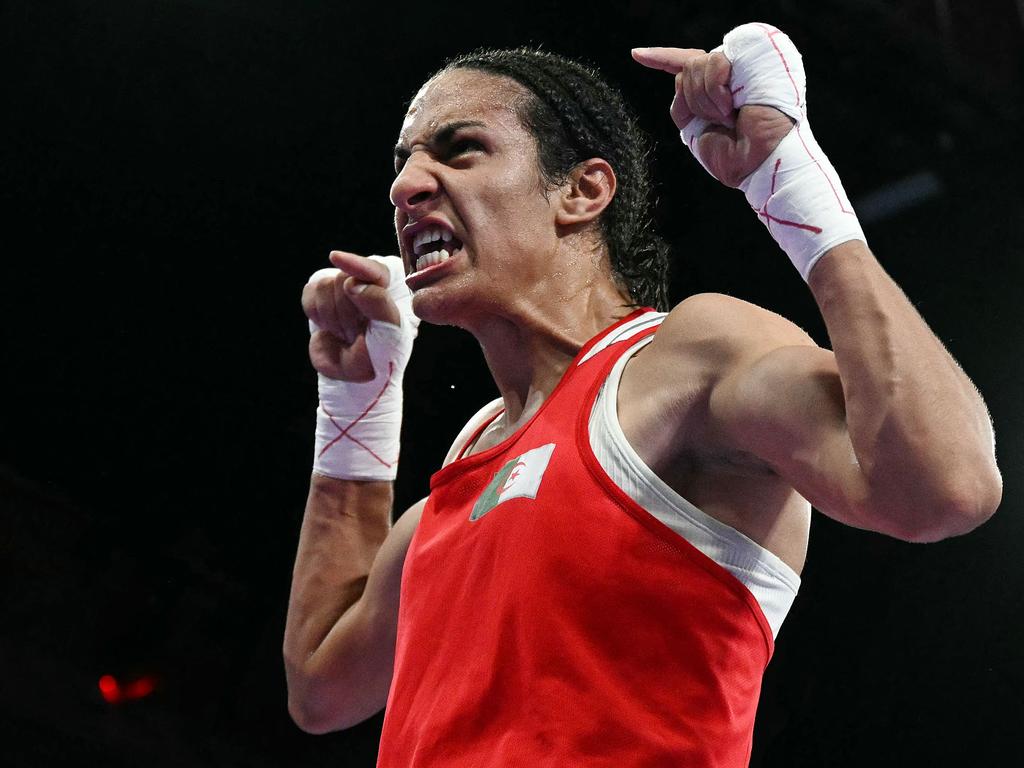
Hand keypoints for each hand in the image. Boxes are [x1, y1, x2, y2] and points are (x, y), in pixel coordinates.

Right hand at [302, 251, 402, 381]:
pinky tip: (332, 328)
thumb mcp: (391, 332)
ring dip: (333, 318)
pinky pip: (309, 293)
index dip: (356, 264)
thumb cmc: (383, 353)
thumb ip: (378, 303)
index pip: (376, 269)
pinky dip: (318, 316)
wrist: (358, 376)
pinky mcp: (320, 294)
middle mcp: (367, 279)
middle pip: (343, 278)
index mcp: (393, 284)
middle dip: (347, 313)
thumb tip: (351, 282)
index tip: (336, 258)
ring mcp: (342, 286)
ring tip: (348, 334)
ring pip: (324, 285)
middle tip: (358, 333)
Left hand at [632, 47, 794, 186]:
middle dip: (694, 101)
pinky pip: (714, 61)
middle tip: (721, 121)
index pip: (685, 64)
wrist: (759, 163)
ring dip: (706, 100)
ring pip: (695, 65)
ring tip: (730, 116)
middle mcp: (731, 72)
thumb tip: (680, 74)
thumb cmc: (733, 154)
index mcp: (717, 88)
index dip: (659, 58)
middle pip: (687, 69)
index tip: (636, 55)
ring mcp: (744, 62)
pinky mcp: (756, 55)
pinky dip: (716, 89)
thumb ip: (683, 100)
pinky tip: (734, 106)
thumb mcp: (694, 128)